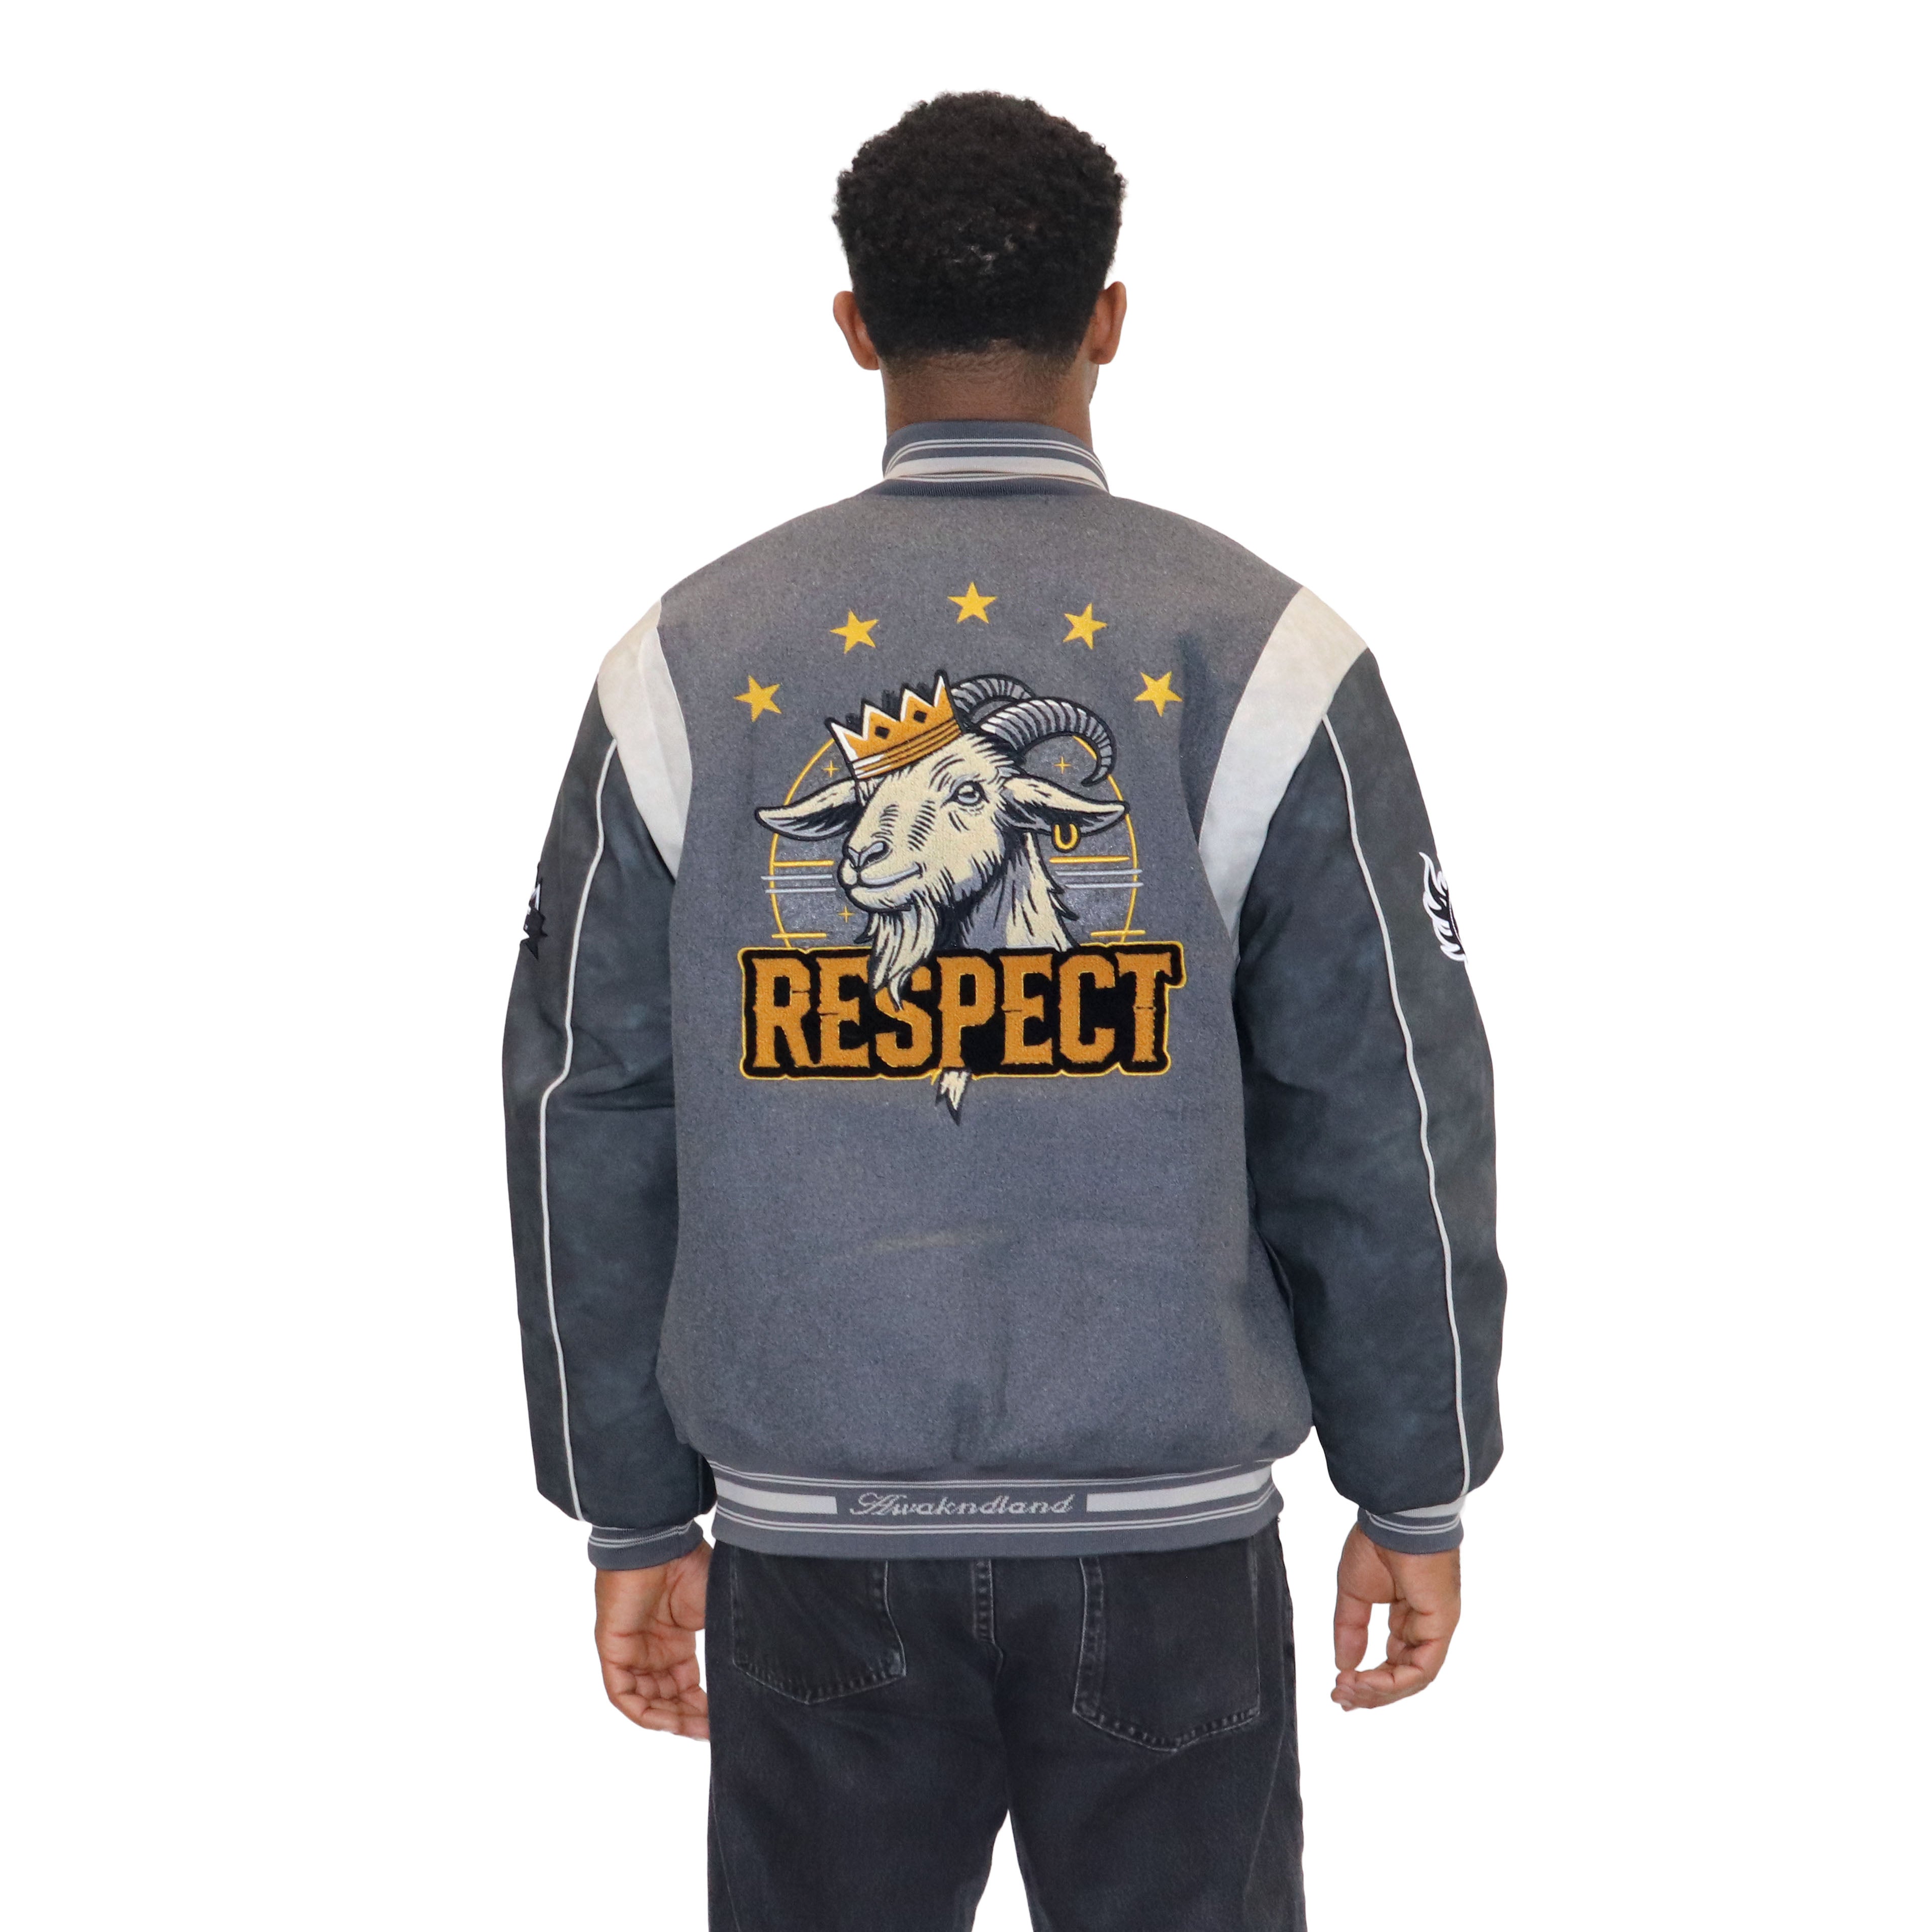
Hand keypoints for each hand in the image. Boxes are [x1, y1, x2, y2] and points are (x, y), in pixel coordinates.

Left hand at [594, 1539, 711, 1737]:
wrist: (659, 1543)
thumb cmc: (690, 1567)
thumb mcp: (715, 1611)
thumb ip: (727, 1643)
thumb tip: (756, 1672)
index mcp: (675, 1642)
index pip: (686, 1687)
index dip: (703, 1708)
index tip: (725, 1722)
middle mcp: (653, 1651)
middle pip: (668, 1699)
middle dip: (690, 1719)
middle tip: (714, 1731)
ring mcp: (632, 1652)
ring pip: (646, 1702)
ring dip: (671, 1719)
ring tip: (698, 1728)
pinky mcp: (613, 1651)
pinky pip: (623, 1695)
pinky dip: (644, 1712)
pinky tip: (669, 1720)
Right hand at [1331, 1523, 1460, 1710]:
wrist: (1397, 1520)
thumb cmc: (1377, 1544)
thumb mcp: (1353, 1593)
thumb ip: (1350, 1629)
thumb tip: (1343, 1665)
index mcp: (1406, 1616)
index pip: (1392, 1661)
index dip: (1368, 1681)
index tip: (1340, 1687)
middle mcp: (1423, 1627)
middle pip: (1402, 1676)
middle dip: (1370, 1693)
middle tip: (1340, 1698)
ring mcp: (1434, 1628)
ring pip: (1413, 1678)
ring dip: (1379, 1692)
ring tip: (1348, 1691)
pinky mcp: (1441, 1626)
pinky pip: (1422, 1668)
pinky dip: (1394, 1681)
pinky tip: (1366, 1681)